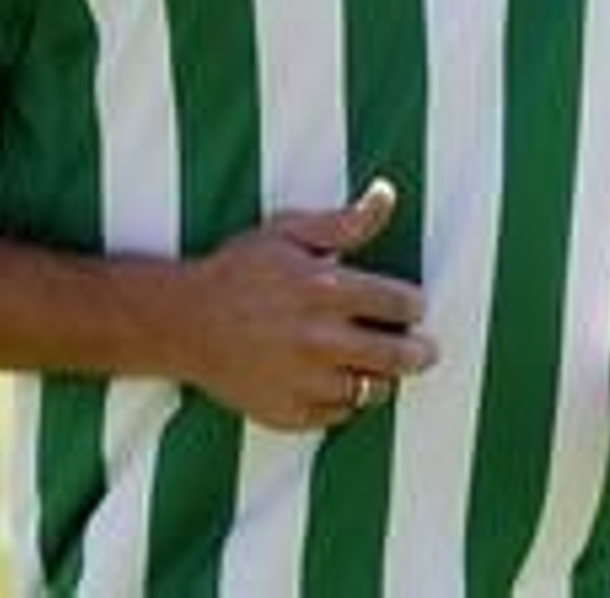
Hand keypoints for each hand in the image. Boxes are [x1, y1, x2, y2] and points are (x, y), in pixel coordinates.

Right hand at [176, 178, 436, 430]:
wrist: (184, 323)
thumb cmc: (238, 269)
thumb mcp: (288, 231)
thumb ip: (344, 221)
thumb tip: (386, 194)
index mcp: (325, 290)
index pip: (398, 303)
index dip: (414, 305)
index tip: (414, 305)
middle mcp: (320, 340)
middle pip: (397, 356)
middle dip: (419, 352)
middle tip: (425, 350)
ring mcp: (304, 382)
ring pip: (371, 391)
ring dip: (383, 377)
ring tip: (381, 364)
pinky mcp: (289, 414)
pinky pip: (338, 415)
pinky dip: (345, 401)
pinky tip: (338, 381)